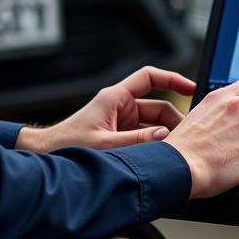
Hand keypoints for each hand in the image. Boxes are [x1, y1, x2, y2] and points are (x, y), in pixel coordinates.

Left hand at [16, 66, 194, 152]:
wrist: (47, 157)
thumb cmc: (67, 146)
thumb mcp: (106, 145)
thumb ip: (137, 142)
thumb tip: (166, 137)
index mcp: (115, 98)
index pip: (150, 78)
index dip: (172, 80)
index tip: (191, 88)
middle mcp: (120, 107)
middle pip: (158, 106)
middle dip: (174, 121)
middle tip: (188, 138)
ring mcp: (121, 122)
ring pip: (154, 125)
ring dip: (165, 138)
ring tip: (177, 153)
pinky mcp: (120, 136)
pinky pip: (145, 138)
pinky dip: (155, 147)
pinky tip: (163, 160)